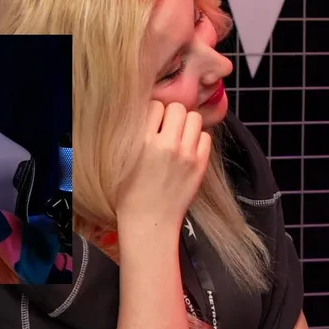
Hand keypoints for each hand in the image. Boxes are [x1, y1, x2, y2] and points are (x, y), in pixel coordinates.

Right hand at [115, 101, 211, 233]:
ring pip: (194, 118)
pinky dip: (198, 139)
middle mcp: (167, 145)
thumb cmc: (130, 194)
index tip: (152, 123)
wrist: (149, 222)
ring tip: (179, 136)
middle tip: (167, 128)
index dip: (154, 113)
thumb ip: (135, 134)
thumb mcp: (123, 158)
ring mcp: (187, 154)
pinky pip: (206, 136)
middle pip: (177, 108)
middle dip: (172, 115)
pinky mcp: (200, 165)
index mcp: (143, 141)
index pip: (155, 106)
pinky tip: (188, 149)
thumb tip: (148, 113)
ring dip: (187, 124)